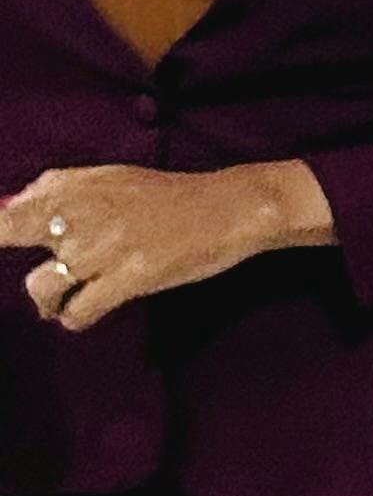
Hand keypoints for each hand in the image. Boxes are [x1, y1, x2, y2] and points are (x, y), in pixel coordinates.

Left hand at [3, 161, 328, 332]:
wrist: (228, 208)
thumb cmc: (169, 195)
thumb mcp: (111, 176)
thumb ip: (57, 186)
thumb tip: (8, 203)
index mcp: (74, 187)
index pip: (5, 213)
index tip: (2, 242)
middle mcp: (81, 213)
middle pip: (9, 238)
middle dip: (20, 264)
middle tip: (47, 282)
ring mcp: (104, 247)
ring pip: (41, 288)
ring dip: (49, 302)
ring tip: (67, 302)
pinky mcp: (130, 277)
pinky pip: (79, 312)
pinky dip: (76, 319)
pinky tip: (89, 312)